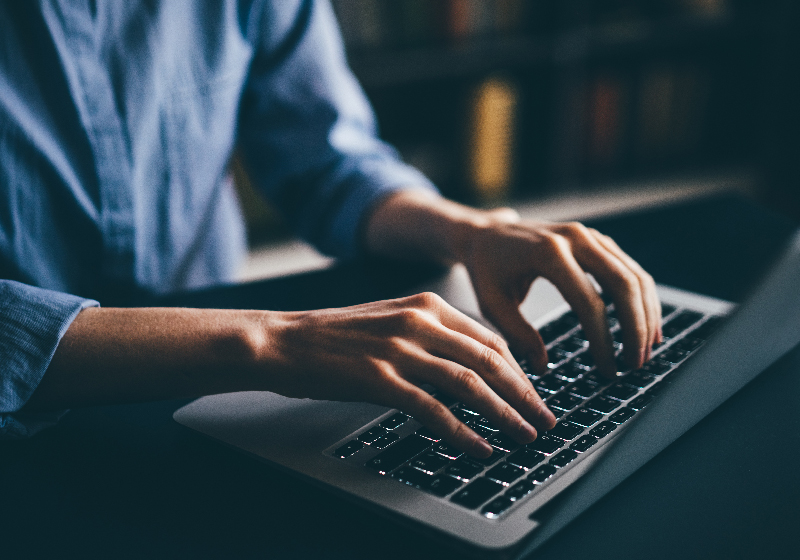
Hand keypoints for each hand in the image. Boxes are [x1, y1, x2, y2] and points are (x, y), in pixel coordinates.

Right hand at [266, 293, 556, 456]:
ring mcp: (400, 349)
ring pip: (469, 384)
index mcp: (426, 304)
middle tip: (544, 419)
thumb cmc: (336, 335)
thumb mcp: (390, 318)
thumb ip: (431, 334)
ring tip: (525, 436)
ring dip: (504, 414)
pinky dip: (462, 432)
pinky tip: (478, 447)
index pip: (489, 338)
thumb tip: (469, 363)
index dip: (518, 369)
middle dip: (524, 394)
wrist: (284, 340)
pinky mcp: (380, 378)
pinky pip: (433, 409)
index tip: (532, 392)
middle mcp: (419, 321)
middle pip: (488, 360)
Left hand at [462, 211, 661, 376]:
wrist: (488, 234)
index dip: (603, 340)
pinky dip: (644, 300)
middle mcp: (575, 238)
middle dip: (636, 328)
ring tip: (644, 352)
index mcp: (547, 253)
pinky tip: (646, 326)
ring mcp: (590, 236)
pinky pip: (631, 270)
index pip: (588, 302)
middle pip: (623, 285)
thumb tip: (543, 367)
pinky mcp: (598, 241)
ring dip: (646, 316)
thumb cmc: (487, 269)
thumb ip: (516, 335)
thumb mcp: (491, 303)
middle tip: (636, 364)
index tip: (608, 370)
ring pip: (634, 276)